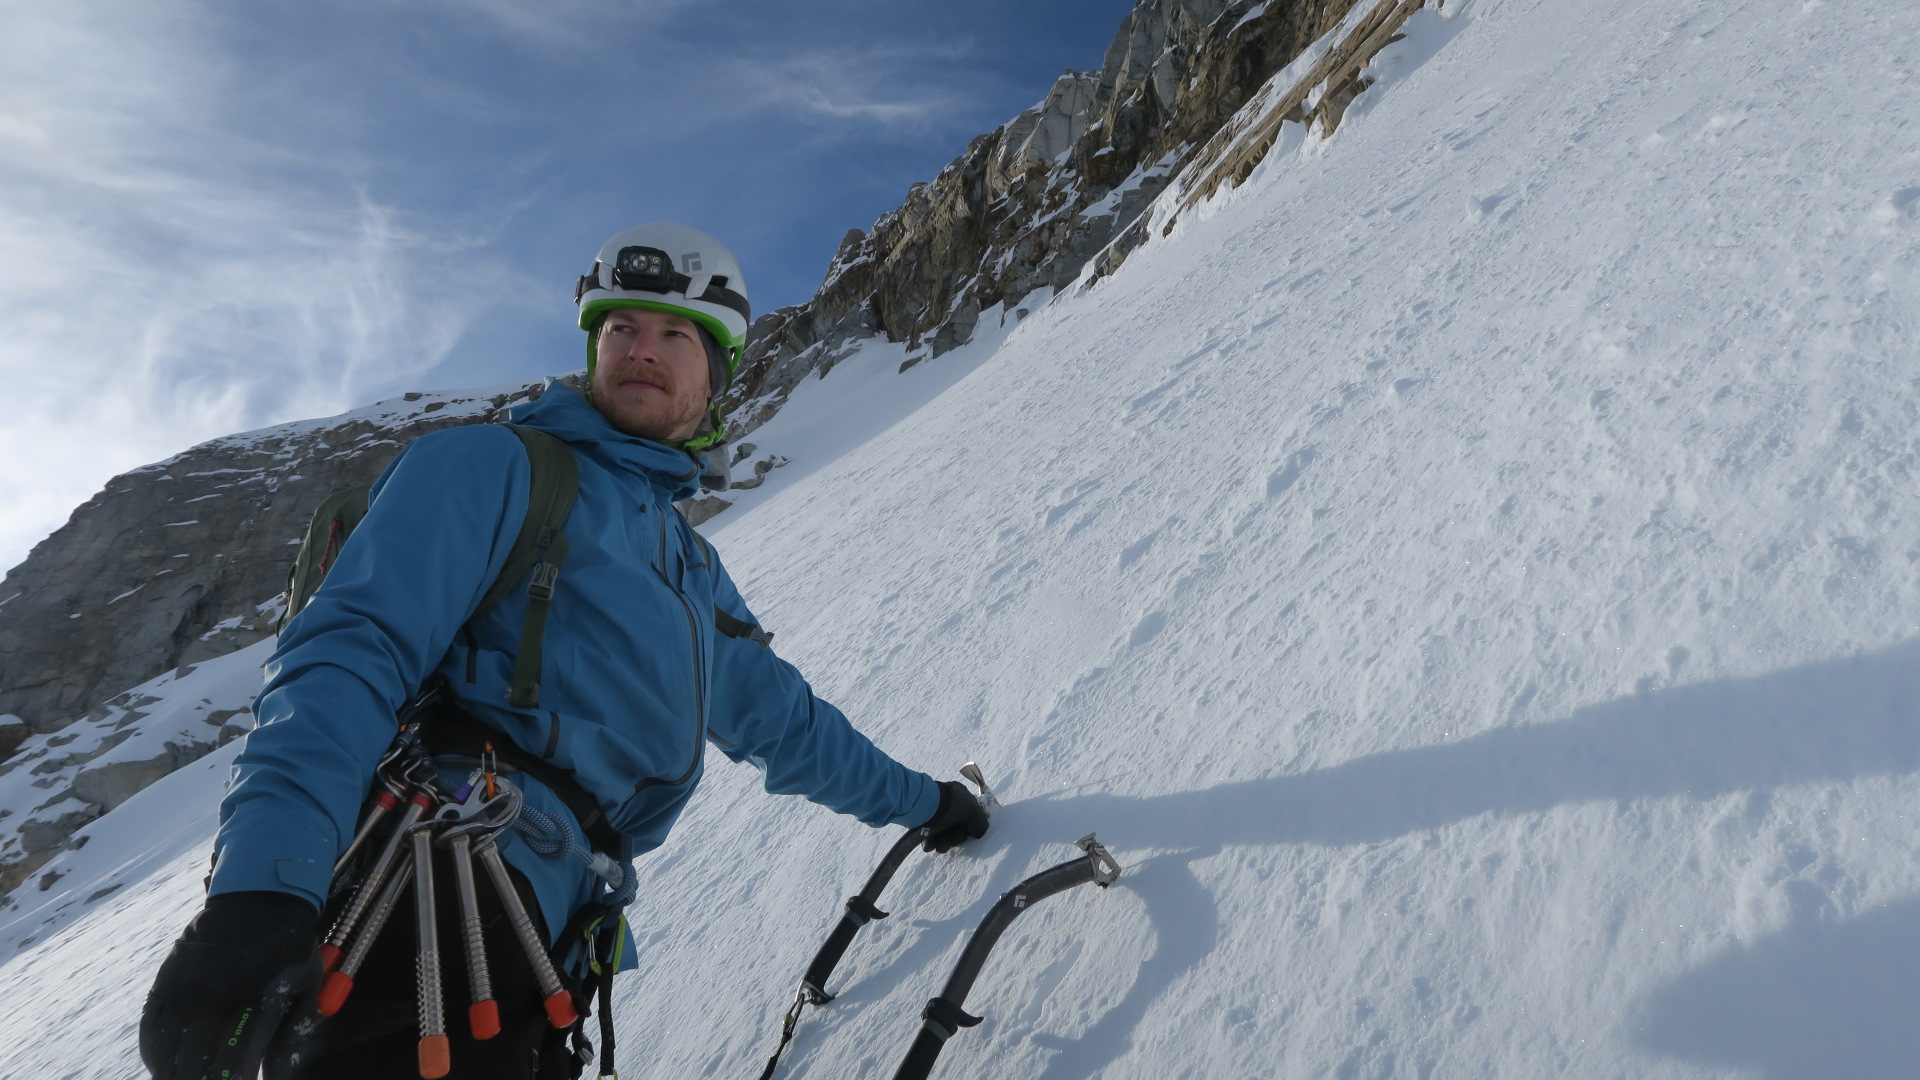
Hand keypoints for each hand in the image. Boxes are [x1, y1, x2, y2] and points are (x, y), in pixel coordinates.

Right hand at [140, 891, 321, 1079]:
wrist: (261, 900)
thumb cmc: (290, 952)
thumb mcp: (305, 988)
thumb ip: (289, 1038)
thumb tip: (274, 1079)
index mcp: (256, 999)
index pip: (235, 1057)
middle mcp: (218, 993)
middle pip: (195, 1056)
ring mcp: (189, 984)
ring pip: (166, 1042)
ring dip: (168, 1071)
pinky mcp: (169, 976)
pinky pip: (153, 1021)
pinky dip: (153, 1049)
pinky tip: (159, 1065)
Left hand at [919, 780, 989, 852]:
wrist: (922, 805)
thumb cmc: (950, 806)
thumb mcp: (972, 810)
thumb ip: (980, 823)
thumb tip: (979, 833)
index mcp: (961, 800)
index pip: (969, 820)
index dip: (969, 829)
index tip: (968, 832)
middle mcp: (948, 809)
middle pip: (957, 832)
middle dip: (956, 838)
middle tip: (952, 836)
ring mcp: (934, 818)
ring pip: (943, 839)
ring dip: (944, 843)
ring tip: (940, 839)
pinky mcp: (922, 828)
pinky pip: (930, 842)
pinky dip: (930, 843)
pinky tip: (930, 839)